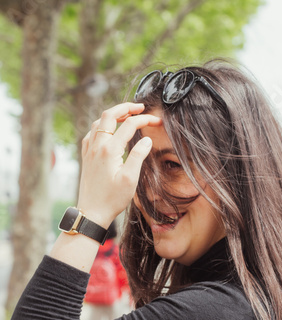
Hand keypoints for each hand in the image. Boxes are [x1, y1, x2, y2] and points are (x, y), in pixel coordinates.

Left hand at [77, 102, 161, 227]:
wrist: (91, 212)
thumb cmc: (112, 199)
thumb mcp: (130, 179)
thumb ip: (138, 156)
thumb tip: (147, 139)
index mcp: (109, 150)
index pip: (129, 125)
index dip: (145, 119)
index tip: (157, 121)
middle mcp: (97, 146)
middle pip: (110, 115)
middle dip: (126, 107)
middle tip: (140, 107)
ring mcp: (89, 150)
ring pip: (99, 122)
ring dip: (113, 115)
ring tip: (127, 115)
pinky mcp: (86, 157)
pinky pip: (92, 133)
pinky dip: (102, 126)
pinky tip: (108, 131)